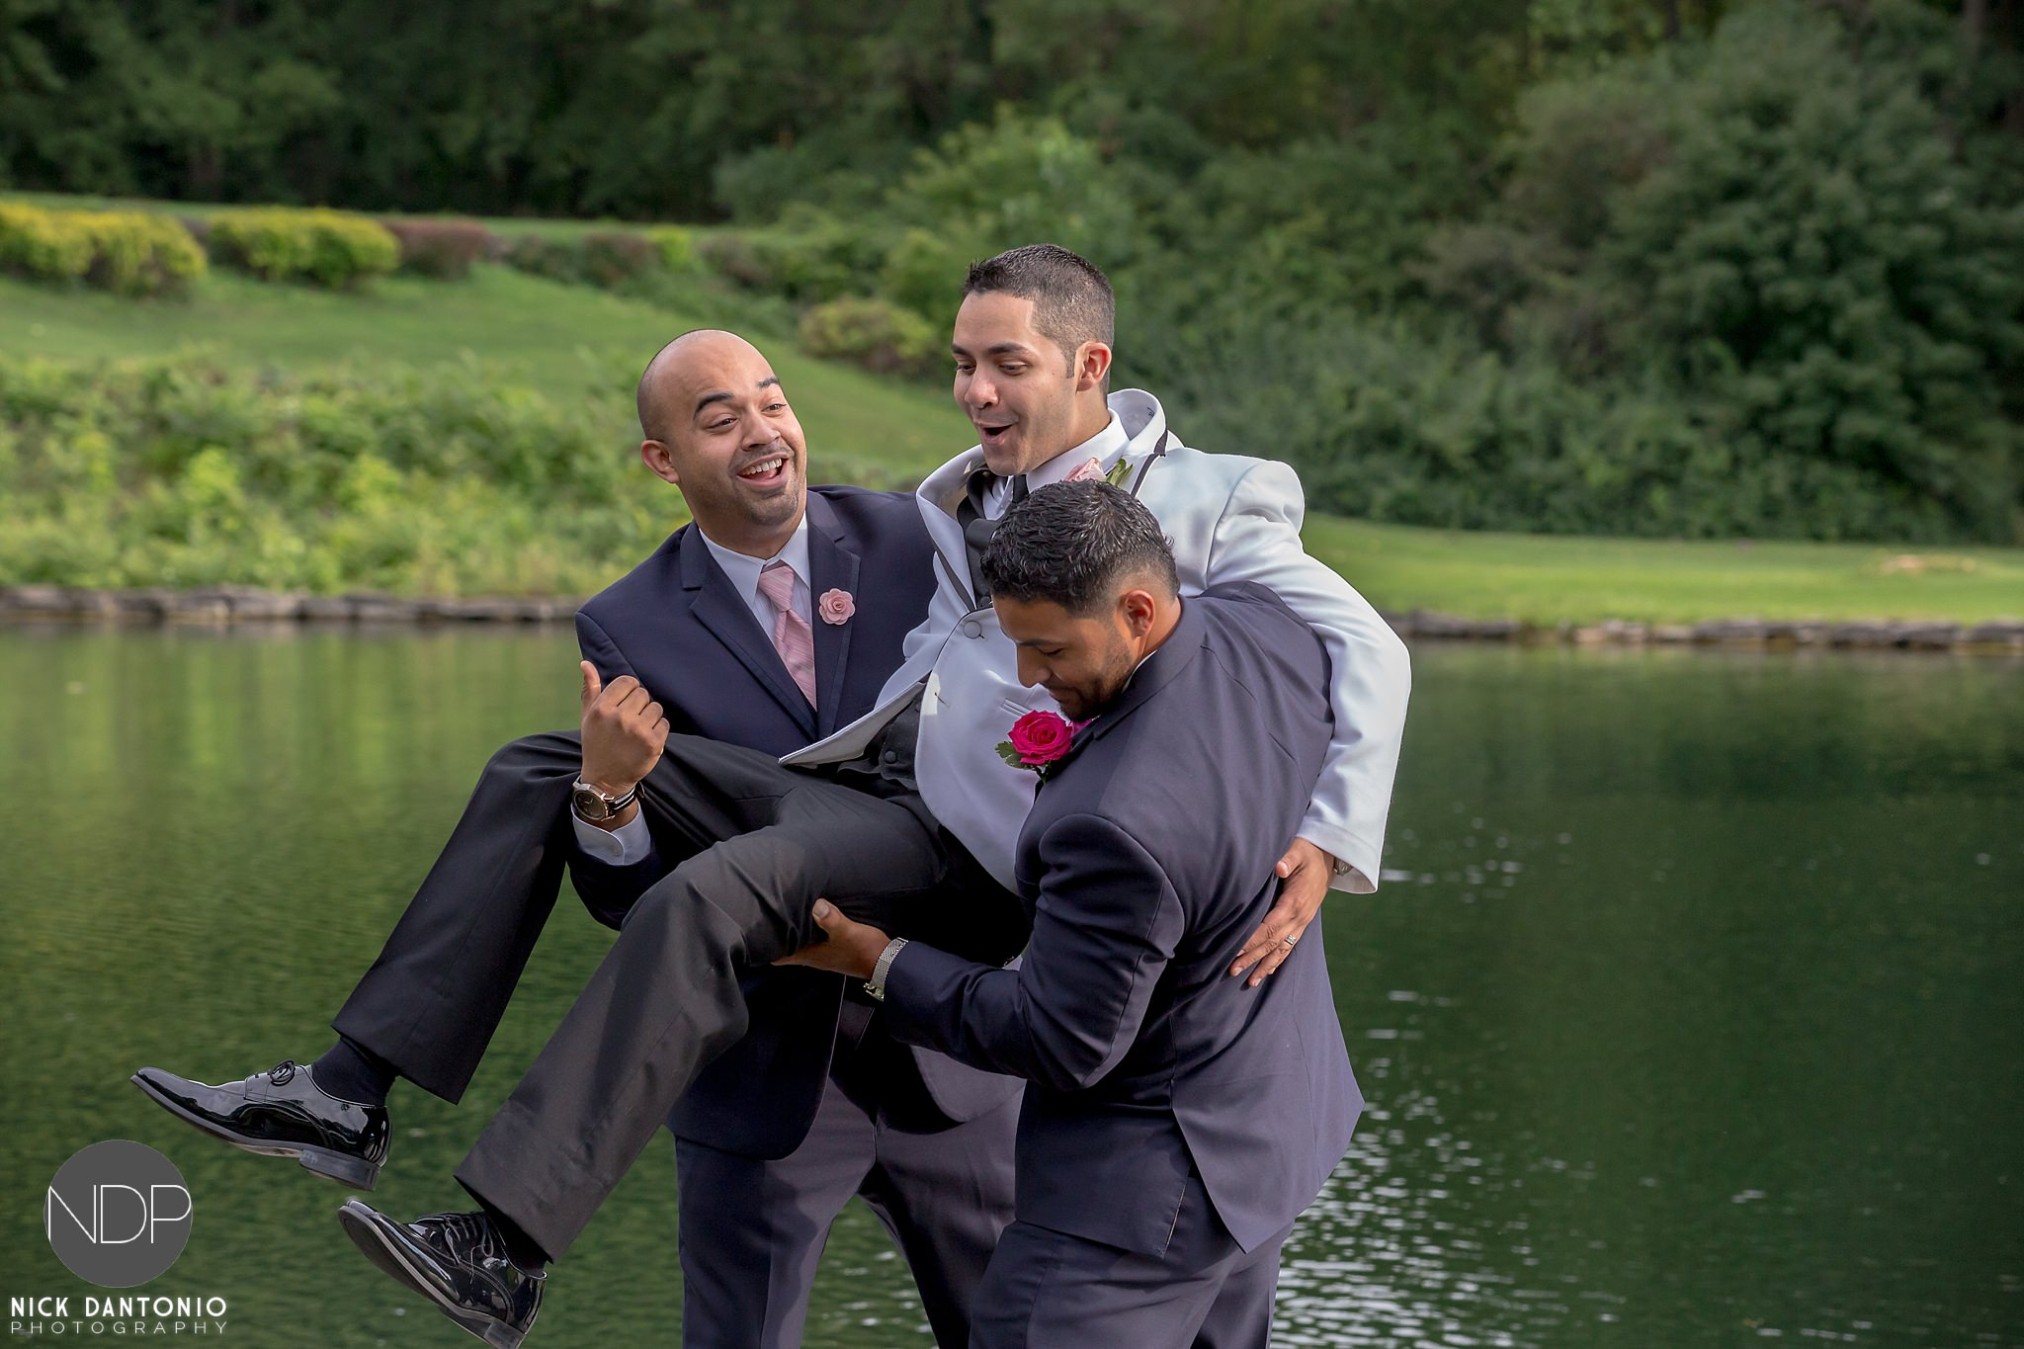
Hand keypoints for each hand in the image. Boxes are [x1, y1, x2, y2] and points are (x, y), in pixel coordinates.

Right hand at [579, 661, 668, 797]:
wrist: (604, 779)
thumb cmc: (596, 744)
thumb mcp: (588, 717)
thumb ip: (590, 689)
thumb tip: (586, 663)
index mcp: (602, 708)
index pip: (628, 681)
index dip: (630, 690)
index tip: (626, 703)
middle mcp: (619, 717)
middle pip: (643, 693)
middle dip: (639, 705)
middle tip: (630, 721)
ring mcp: (637, 730)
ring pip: (656, 707)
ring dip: (650, 717)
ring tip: (638, 730)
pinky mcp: (652, 743)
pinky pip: (664, 723)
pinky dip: (659, 730)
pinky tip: (646, 740)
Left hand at [774, 900, 890, 979]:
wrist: (887, 961)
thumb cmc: (863, 949)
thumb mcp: (847, 932)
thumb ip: (831, 919)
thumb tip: (816, 904)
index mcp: (811, 955)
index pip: (780, 957)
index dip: (767, 948)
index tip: (756, 936)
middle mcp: (815, 956)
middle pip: (789, 948)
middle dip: (779, 936)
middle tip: (767, 918)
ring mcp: (825, 954)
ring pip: (802, 943)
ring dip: (795, 932)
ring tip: (785, 913)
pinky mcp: (836, 949)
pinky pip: (815, 938)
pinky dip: (809, 930)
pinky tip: (811, 916)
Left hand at [1230, 837, 1332, 986]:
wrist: (1328, 857)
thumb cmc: (1307, 852)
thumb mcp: (1298, 851)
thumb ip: (1288, 859)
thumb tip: (1279, 867)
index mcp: (1294, 901)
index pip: (1270, 926)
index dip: (1252, 940)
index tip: (1235, 950)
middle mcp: (1299, 917)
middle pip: (1273, 942)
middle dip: (1253, 957)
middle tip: (1232, 970)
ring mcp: (1302, 922)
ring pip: (1282, 949)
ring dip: (1264, 966)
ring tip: (1249, 982)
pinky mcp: (1303, 923)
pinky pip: (1290, 946)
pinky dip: (1278, 961)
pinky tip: (1267, 973)